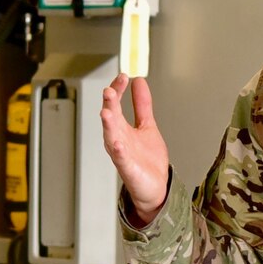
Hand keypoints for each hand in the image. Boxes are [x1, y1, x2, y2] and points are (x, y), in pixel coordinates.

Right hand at [99, 73, 170, 225]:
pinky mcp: (129, 169)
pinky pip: (122, 160)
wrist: (156, 186)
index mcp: (121, 128)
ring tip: (106, 112)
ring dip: (108, 125)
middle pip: (110, 118)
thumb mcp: (147, 126)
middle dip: (109, 105)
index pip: (115, 104)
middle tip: (110, 91)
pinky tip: (118, 143)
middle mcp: (117, 139)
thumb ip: (142, 105)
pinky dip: (119, 152)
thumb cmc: (147, 160)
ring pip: (111, 137)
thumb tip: (138, 82)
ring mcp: (122, 155)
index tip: (123, 76)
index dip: (118, 90)